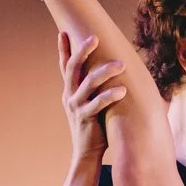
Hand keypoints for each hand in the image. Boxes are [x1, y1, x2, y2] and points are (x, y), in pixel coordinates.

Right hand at [59, 32, 126, 162]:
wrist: (86, 153)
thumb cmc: (94, 127)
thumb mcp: (90, 105)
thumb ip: (94, 91)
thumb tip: (108, 73)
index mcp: (69, 92)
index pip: (65, 66)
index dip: (63, 49)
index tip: (63, 32)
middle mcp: (70, 96)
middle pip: (73, 68)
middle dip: (83, 51)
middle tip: (95, 37)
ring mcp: (76, 107)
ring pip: (88, 83)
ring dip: (105, 72)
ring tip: (121, 64)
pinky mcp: (86, 118)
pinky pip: (98, 104)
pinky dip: (110, 96)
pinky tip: (122, 90)